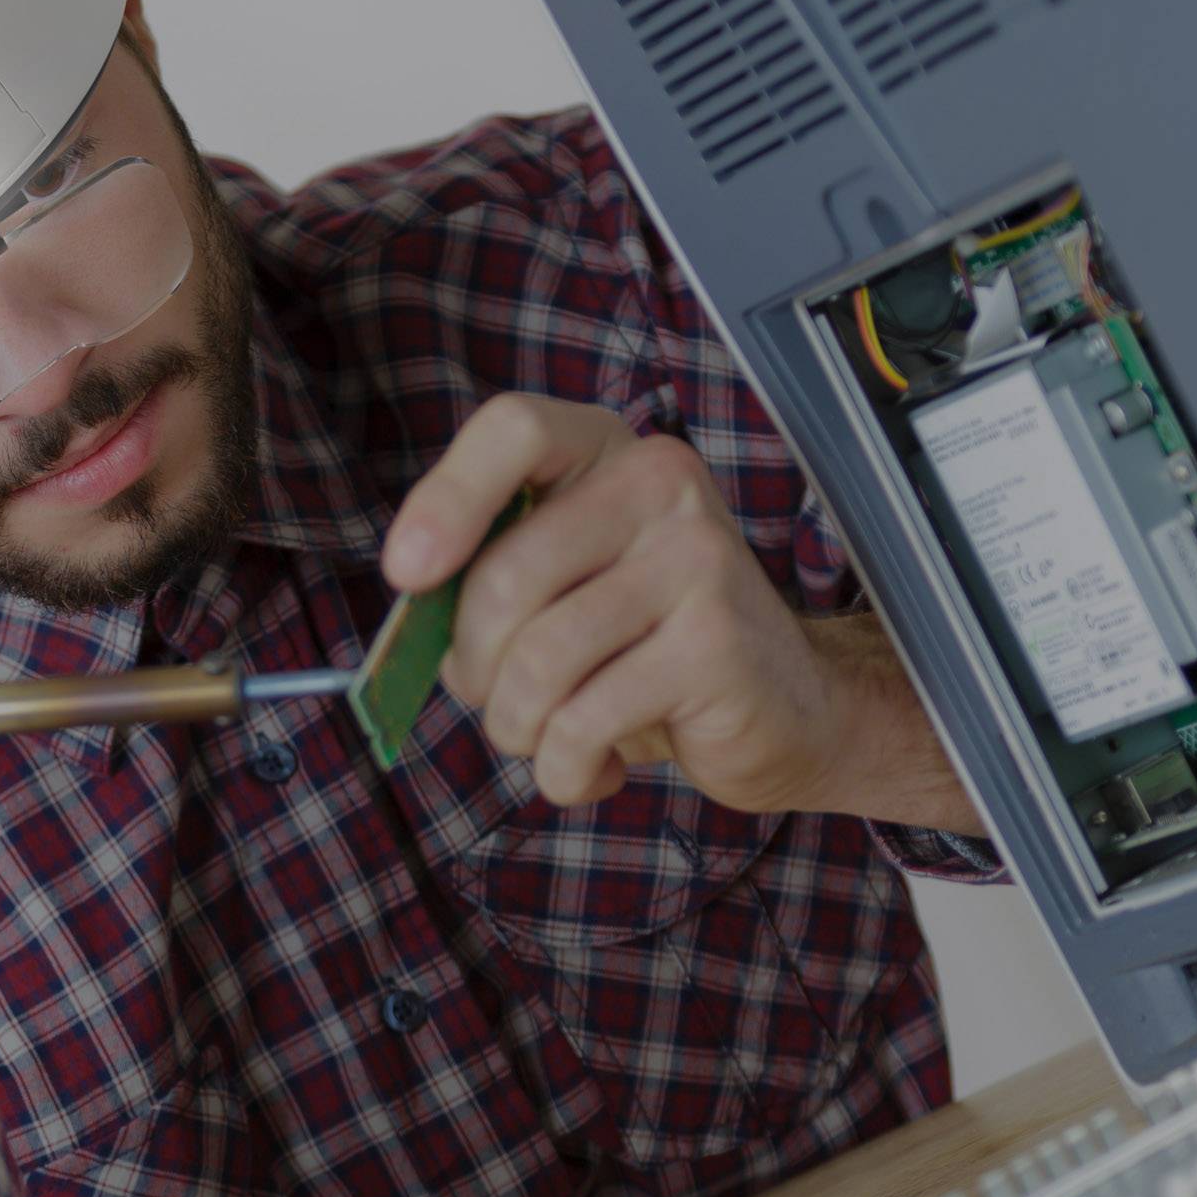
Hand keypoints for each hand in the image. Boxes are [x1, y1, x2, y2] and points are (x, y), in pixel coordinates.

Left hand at [383, 393, 971, 829]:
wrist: (790, 709)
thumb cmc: (645, 652)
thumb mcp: (562, 594)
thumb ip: (487, 581)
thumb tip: (412, 608)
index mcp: (607, 454)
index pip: (515, 429)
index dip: (446, 498)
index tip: (406, 573)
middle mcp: (659, 485)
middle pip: (504, 575)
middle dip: (474, 667)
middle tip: (499, 703)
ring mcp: (697, 560)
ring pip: (538, 659)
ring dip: (516, 727)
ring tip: (546, 740)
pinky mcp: (715, 645)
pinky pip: (583, 720)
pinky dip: (564, 767)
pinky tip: (594, 765)